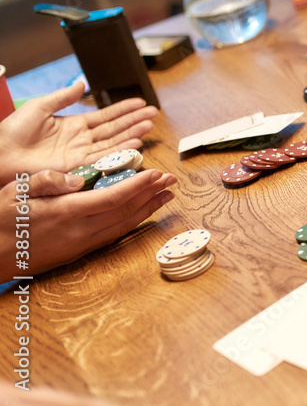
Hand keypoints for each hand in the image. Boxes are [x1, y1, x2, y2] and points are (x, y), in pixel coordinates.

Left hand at [0, 82, 157, 183]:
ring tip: (149, 126)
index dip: (124, 109)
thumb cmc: (12, 132)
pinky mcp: (78, 167)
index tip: (140, 103)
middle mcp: (81, 140)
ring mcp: (81, 154)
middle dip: (135, 121)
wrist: (0, 154)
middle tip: (153, 114)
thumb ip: (63, 96)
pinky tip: (134, 144)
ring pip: (114, 143)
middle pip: (115, 129)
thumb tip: (81, 84)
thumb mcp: (40, 106)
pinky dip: (121, 151)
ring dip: (132, 134)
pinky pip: (104, 158)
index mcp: (73, 125)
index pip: (105, 116)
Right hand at [1, 169, 175, 278]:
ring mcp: (81, 244)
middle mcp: (79, 231)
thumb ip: (46, 181)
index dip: (139, 185)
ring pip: (124, 225)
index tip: (158, 173)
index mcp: (66, 212)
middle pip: (126, 210)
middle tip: (172, 179)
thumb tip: (78, 179)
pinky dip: (132, 222)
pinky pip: (114, 235)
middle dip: (152, 193)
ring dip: (149, 209)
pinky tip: (142, 213)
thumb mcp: (14, 192)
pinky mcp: (79, 252)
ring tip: (167, 196)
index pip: (114, 197)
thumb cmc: (0, 220)